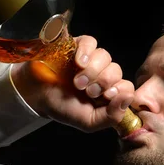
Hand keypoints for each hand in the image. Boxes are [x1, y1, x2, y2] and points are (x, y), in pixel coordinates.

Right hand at [10, 35, 134, 132]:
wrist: (34, 93)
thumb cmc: (62, 107)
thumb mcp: (88, 121)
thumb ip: (112, 116)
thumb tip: (129, 97)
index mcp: (107, 93)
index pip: (127, 87)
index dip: (118, 91)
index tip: (104, 97)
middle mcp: (102, 74)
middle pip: (116, 70)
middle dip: (103, 82)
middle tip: (87, 91)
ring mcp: (91, 59)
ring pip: (105, 56)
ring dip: (93, 70)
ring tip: (77, 81)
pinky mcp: (78, 45)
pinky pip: (91, 42)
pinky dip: (86, 52)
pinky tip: (78, 62)